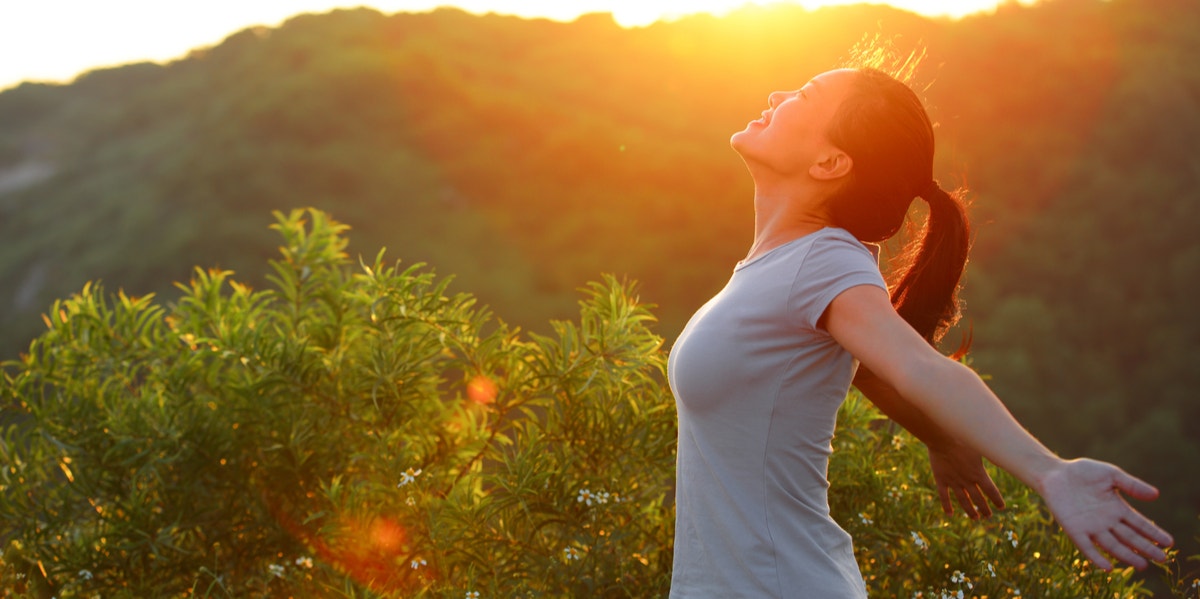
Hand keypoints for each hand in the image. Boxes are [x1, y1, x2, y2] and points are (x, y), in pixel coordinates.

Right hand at [928, 440, 1004, 518]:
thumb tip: (1003, 453)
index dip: (997, 500)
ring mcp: (953, 482)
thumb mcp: (980, 446)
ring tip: (975, 518)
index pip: (992, 491)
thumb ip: (990, 453)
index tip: (1001, 507)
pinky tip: (950, 514)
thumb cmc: (963, 438)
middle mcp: (967, 481)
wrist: (942, 438)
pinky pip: (944, 496)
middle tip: (988, 516)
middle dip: (985, 509)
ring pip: (964, 500)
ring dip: (970, 510)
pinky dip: (947, 506)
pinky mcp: (941, 480)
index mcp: (979, 473)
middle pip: (979, 499)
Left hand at [1039, 458, 1172, 570]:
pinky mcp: (1074, 530)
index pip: (1139, 524)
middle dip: (1146, 548)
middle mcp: (1106, 521)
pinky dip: (1096, 557)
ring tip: (1142, 565)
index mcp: (1117, 508)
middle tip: (1162, 559)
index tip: (1169, 542)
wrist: (1054, 473)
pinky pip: (1087, 547)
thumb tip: (1156, 494)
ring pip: (1113, 545)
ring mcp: (1091, 527)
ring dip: (1127, 556)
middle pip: (1130, 538)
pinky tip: (1108, 568)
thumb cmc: (1083, 472)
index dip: (1153, 533)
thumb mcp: (1111, 475)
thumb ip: (1131, 485)